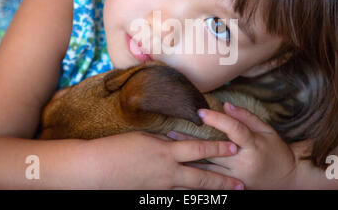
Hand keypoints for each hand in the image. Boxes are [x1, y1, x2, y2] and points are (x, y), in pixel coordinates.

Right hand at [82, 131, 244, 189]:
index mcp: (166, 151)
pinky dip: (188, 198)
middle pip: (202, 176)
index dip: (218, 147)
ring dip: (209, 194)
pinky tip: (197, 198)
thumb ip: (165, 141)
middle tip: (240, 184)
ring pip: (191, 191)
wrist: (97, 169)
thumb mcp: (146, 138)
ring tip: (225, 196)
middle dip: (223, 181)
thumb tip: (177, 142)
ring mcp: (161, 187)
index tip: (234, 146)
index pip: (199, 148)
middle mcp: (168, 171)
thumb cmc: (118, 148)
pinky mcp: (153, 196)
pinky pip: (175, 197)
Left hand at [166, 102, 297, 188]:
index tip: (200, 112)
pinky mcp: (233, 188)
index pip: (234, 130)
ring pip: (208, 168)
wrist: (287, 180)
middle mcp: (244, 163)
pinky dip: (196, 174)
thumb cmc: (276, 151)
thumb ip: (246, 117)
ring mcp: (238, 178)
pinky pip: (211, 182)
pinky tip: (182, 168)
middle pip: (214, 151)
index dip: (217, 120)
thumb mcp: (266, 130)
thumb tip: (225, 104)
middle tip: (172, 132)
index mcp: (254, 146)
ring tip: (171, 149)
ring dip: (189, 158)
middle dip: (192, 142)